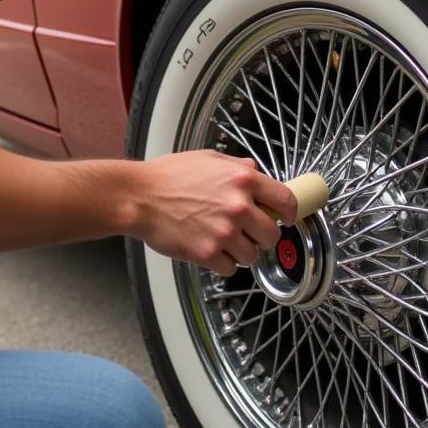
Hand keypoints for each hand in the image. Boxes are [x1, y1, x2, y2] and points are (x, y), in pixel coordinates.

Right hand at [130, 151, 297, 276]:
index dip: (289, 213)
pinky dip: (222, 263)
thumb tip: (253, 169)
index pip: (284, 200)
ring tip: (223, 241)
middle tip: (249, 234)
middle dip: (262, 237)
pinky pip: (229, 268)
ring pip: (251, 255)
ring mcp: (224, 232)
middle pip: (271, 234)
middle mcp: (238, 206)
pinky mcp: (207, 253)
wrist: (138, 197)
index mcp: (242, 179)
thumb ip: (235, 165)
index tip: (285, 219)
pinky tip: (209, 250)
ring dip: (241, 252)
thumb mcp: (206, 158)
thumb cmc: (166, 176)